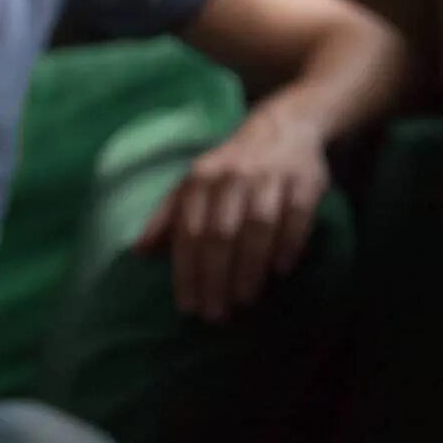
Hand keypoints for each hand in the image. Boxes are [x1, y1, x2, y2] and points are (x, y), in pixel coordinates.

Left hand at [134, 107, 328, 322]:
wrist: (282, 128)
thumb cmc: (229, 168)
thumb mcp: (191, 185)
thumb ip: (167, 218)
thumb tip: (137, 252)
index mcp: (199, 180)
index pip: (188, 233)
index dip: (187, 272)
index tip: (188, 306)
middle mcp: (231, 178)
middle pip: (220, 234)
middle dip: (215, 278)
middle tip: (215, 314)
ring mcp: (269, 178)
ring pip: (258, 227)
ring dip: (250, 267)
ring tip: (244, 301)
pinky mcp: (304, 181)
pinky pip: (296, 217)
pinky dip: (289, 244)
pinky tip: (281, 271)